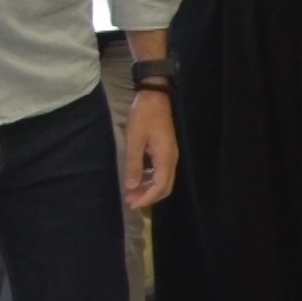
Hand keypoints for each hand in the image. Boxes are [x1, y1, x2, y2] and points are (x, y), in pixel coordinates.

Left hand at [122, 90, 177, 209]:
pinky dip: (149, 178)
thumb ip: (134, 164)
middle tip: (130, 200)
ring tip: (131, 191)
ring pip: (163, 179)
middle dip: (148, 196)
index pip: (160, 187)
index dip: (147, 198)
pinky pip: (160, 171)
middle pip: (165, 186)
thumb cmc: (144, 117)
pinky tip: (137, 178)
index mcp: (165, 158)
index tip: (131, 203)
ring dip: (148, 188)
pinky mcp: (165, 150)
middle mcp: (171, 159)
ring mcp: (169, 154)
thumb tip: (132, 187)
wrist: (156, 96)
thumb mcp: (135, 140)